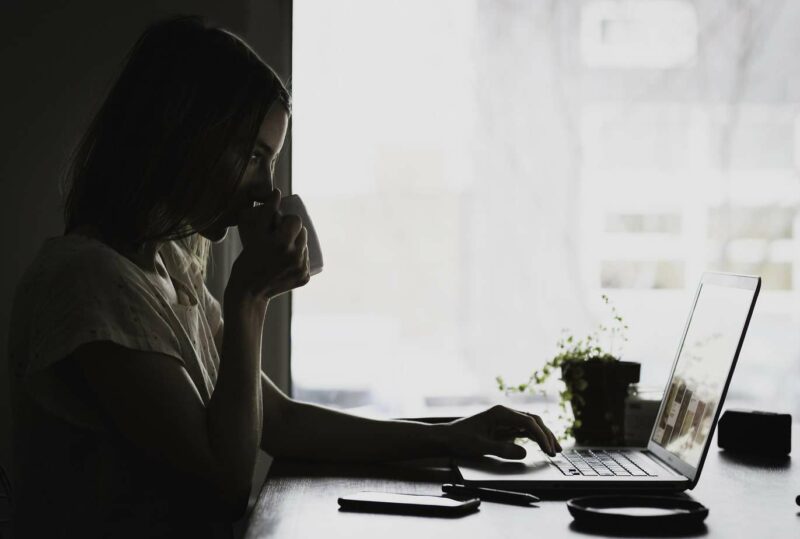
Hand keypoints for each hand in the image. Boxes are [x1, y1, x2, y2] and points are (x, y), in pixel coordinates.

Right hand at [226, 187, 309, 302]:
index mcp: (283, 243)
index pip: (296, 220)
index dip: (287, 221)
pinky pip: (306, 261)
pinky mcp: (305, 278)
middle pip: (303, 233)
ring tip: (282, 249)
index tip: (278, 225)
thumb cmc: (247, 261)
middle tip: (279, 237)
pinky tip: (287, 261)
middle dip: (292, 232)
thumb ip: (266, 213)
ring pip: (305, 246)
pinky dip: (299, 259)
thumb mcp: (254, 235)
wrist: (248, 292)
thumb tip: (278, 192)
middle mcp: (296, 256)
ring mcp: (302, 268)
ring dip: (297, 244)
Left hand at [443, 405, 561, 458]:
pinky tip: (542, 446)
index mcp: (500, 413)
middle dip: (546, 434)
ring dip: (543, 435)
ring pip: (530, 425)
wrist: (447, 437)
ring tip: (554, 449)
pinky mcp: (503, 427)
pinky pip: (523, 430)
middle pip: (533, 421)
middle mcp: (504, 413)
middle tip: (556, 450)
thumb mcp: (481, 447)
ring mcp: (505, 419)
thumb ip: (503, 449)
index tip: (548, 449)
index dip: (541, 435)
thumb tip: (524, 452)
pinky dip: (534, 438)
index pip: (528, 421)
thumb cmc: (461, 439)